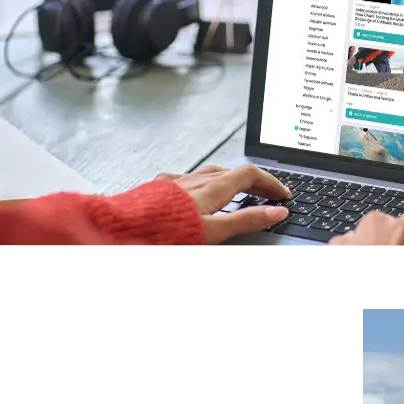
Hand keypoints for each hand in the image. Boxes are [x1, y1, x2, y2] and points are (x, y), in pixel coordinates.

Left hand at [153, 164, 289, 243]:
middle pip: (231, 172)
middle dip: (253, 181)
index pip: (250, 175)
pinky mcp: (157, 188)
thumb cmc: (162, 231)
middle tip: (267, 194)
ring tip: (237, 190)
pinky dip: (202, 183)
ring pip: (208, 173)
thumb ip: (245, 220)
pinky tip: (195, 191)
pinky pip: (186, 179)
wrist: (121, 229)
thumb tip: (276, 212)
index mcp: (210, 187)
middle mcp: (193, 179)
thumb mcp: (213, 231)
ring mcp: (174, 182)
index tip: (282, 194)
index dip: (270, 182)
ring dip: (229, 180)